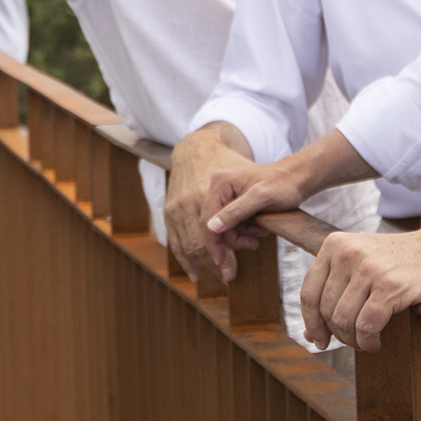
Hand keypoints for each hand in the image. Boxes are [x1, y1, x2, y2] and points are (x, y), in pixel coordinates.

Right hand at [163, 131, 254, 282]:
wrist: (202, 146)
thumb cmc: (231, 164)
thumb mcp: (249, 186)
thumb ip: (238, 211)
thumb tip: (226, 237)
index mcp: (208, 191)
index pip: (210, 232)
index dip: (221, 253)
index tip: (231, 269)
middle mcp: (187, 200)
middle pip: (197, 241)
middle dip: (216, 260)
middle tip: (231, 274)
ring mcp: (176, 205)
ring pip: (185, 244)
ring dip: (203, 260)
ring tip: (221, 270)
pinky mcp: (170, 210)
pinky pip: (175, 239)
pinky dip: (184, 257)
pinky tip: (194, 272)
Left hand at [300, 225, 420, 351]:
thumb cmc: (402, 262)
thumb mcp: (361, 264)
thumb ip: (334, 293)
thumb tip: (309, 336)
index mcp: (335, 244)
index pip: (309, 293)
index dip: (311, 323)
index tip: (318, 340)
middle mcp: (348, 253)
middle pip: (327, 311)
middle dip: (338, 334)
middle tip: (353, 342)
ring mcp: (370, 268)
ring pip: (344, 321)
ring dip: (353, 341)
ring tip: (366, 342)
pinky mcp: (391, 285)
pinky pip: (366, 326)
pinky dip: (368, 341)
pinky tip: (376, 343)